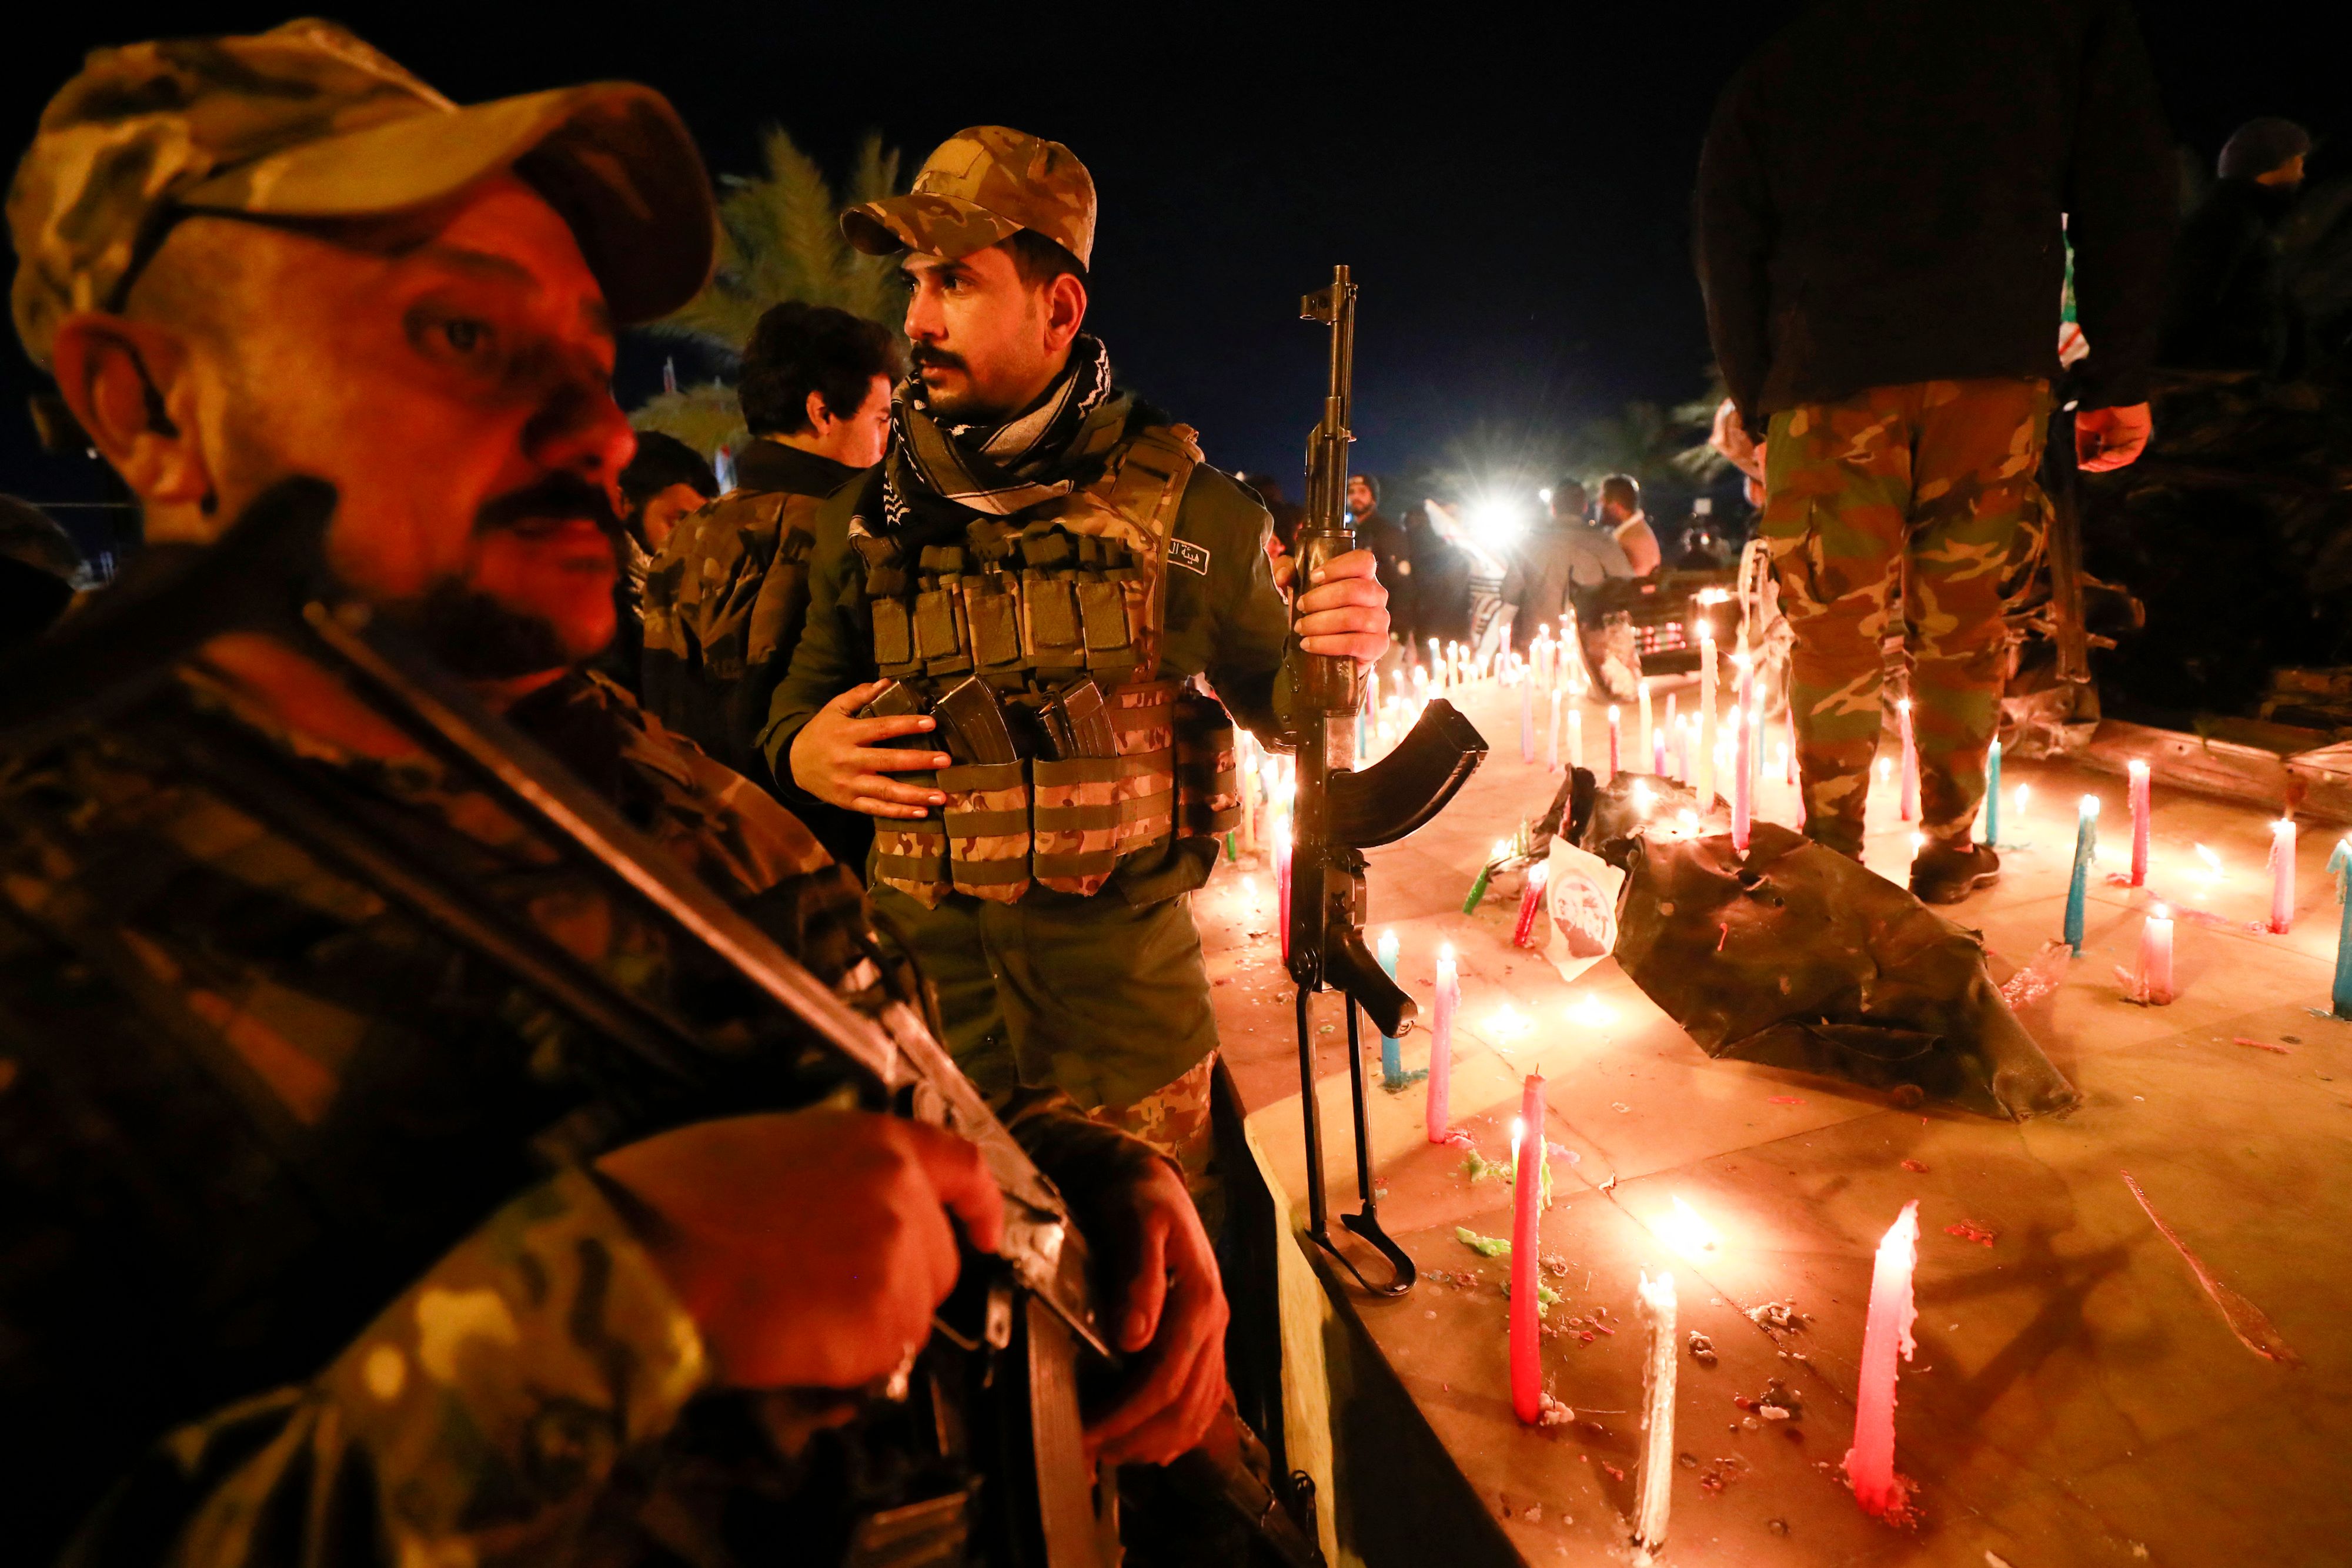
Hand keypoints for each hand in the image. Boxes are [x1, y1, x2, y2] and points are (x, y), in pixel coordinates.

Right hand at [597, 1111, 1002, 1388]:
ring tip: (797, 1316)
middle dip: (899, 1285)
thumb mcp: (769, 1147)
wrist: (645, 1257)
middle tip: (831, 1294)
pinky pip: (884, 1361)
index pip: (963, 1167)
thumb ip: (834, 1172)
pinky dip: (848, 1365)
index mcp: (877, 1142)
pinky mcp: (883, 1324)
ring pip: (914, 1318)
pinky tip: (795, 1341)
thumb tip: (844, 1206)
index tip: (985, 1233)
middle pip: (939, 1260)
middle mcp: (903, 1195)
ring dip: (870, 1328)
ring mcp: (899, 1260)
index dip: (980, 1206)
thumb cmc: (678, 1198)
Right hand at [789, 679, 951, 818]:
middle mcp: (849, 761)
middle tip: (946, 761)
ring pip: (885, 792)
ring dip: (915, 795)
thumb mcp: (834, 709)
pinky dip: (899, 813)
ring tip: (942, 796)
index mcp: (847, 734)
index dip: (905, 725)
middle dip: (918, 761)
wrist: (793, 765)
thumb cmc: (820, 733)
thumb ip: (859, 695)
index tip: (930, 723)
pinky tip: (922, 812)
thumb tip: (887, 682)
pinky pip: (877, 810)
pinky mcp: (849, 803)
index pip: (881, 728)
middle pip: (888, 761)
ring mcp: (849, 785)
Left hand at [1083, 1161, 1229, 1465]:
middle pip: (1183, 1406)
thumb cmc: (1139, 1200)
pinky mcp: (1208, 1340)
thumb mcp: (1137, 1223)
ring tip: (1109, 1455)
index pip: (1165, 1378)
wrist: (1155, 1183)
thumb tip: (1132, 1338)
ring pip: (1197, 1411)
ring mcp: (1215, 1335)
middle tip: (1087, 1455)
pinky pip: (1204, 1399)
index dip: (1124, 1415)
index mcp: (1201, 1300)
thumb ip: (1138, 1276)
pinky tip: (1149, 1444)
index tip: (1084, 1433)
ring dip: (1155, 1442)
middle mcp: (1216, 1323)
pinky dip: (1178, 1431)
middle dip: (1135, 1438)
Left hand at [1277, 546, 1389, 666]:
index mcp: (1365, 576)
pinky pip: (1354, 643)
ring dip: (1320, 623)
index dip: (1339, 566)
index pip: (1363, 561)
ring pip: (1352, 617)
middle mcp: (1377, 595)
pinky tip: (1308, 644)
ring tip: (1300, 628)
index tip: (1313, 577)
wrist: (1333, 649)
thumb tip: (1283, 576)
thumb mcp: (1301, 587)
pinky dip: (1327, 644)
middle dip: (1320, 599)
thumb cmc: (1319, 610)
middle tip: (1300, 607)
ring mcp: (1380, 620)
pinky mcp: (1379, 644)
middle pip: (1354, 590)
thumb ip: (1288, 571)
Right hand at [2077, 403, 2151, 472]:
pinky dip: (2120, 456)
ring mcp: (2132, 436)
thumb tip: (2081, 466)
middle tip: (2090, 464)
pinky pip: (2133, 451)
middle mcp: (2122, 438)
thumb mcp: (2084, 430)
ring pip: (2124, 459)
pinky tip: (2107, 455)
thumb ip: (2083, 448)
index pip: (2103, 457)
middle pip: (2114, 460)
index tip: (2083, 464)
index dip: (2094, 464)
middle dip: (2101, 465)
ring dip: (2110, 464)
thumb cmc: (2095, 405)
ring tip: (2097, 460)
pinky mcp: (2141, 432)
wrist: (2107, 389)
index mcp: (2109, 437)